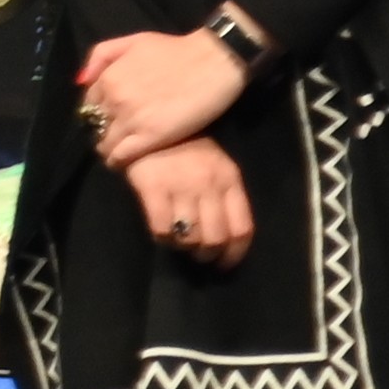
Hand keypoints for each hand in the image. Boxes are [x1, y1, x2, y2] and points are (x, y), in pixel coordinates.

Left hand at [76, 24, 250, 165]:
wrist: (215, 60)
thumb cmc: (178, 50)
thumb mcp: (134, 41)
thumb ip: (102, 56)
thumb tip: (81, 81)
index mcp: (109, 78)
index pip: (89, 104)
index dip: (97, 113)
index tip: (106, 120)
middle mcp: (114, 99)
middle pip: (96, 125)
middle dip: (101, 132)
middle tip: (112, 138)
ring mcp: (131, 119)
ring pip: (105, 143)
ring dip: (107, 149)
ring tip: (117, 152)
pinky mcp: (151, 137)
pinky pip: (121, 155)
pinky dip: (118, 160)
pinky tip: (123, 162)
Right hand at [116, 135, 252, 270]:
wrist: (147, 123)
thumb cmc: (185, 147)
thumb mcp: (215, 166)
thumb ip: (224, 196)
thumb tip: (224, 237)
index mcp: (229, 180)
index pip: (241, 229)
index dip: (235, 254)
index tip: (225, 264)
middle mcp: (209, 185)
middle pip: (215, 238)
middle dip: (207, 255)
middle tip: (199, 256)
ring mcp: (181, 186)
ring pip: (189, 238)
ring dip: (184, 248)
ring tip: (179, 244)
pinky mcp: (153, 188)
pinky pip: (161, 229)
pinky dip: (163, 239)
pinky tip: (161, 234)